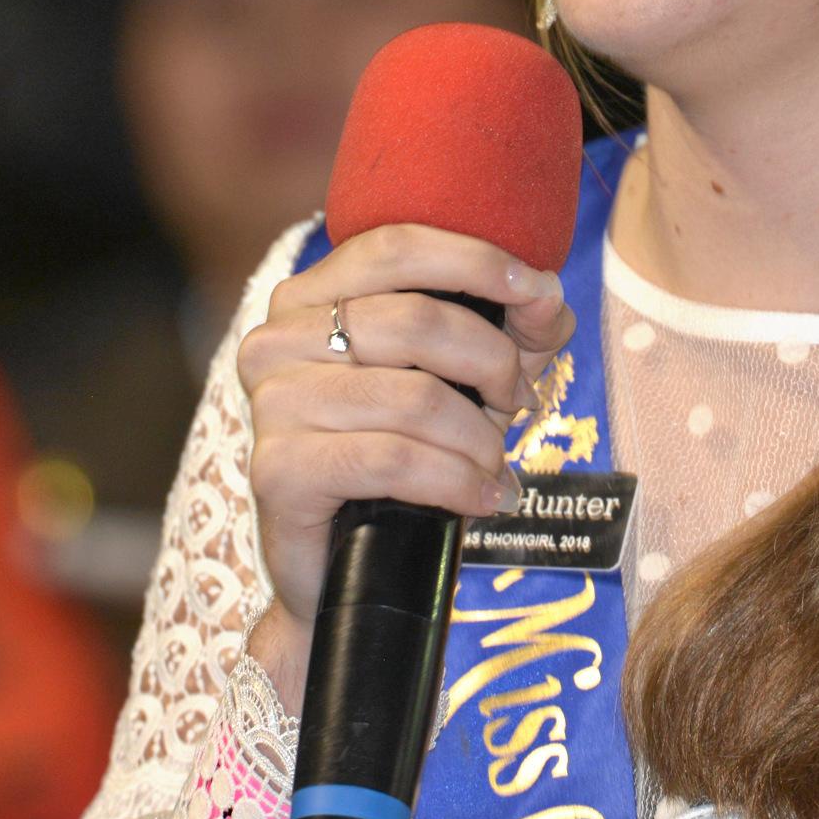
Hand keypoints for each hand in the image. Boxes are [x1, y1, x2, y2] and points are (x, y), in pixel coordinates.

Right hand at [238, 224, 573, 710]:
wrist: (344, 572)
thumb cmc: (404, 457)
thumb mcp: (468, 379)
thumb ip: (512, 329)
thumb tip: (546, 298)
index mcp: (311, 298)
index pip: (395, 246)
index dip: (475, 260)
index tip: (538, 291)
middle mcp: (277, 339)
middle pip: (417, 321)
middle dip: (493, 362)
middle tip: (516, 403)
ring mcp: (272, 405)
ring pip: (415, 397)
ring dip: (480, 438)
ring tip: (496, 465)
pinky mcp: (278, 470)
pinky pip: (395, 459)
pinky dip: (458, 481)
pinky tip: (483, 499)